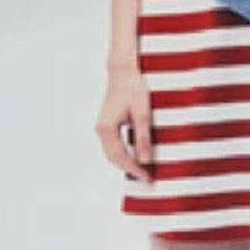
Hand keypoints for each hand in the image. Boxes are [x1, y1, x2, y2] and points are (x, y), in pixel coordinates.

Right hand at [95, 63, 153, 182]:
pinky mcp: (106, 124)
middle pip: (114, 159)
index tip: (148, 178)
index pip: (122, 157)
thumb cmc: (133, 88)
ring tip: (142, 170)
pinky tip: (135, 156)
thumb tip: (145, 160)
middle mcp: (101, 130)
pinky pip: (113, 145)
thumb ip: (143, 138)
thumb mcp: (143, 114)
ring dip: (125, 163)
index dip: (135, 170)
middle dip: (129, 170)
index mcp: (107, 129)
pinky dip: (123, 154)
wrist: (123, 71)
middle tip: (146, 178)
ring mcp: (102, 127)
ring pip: (112, 153)